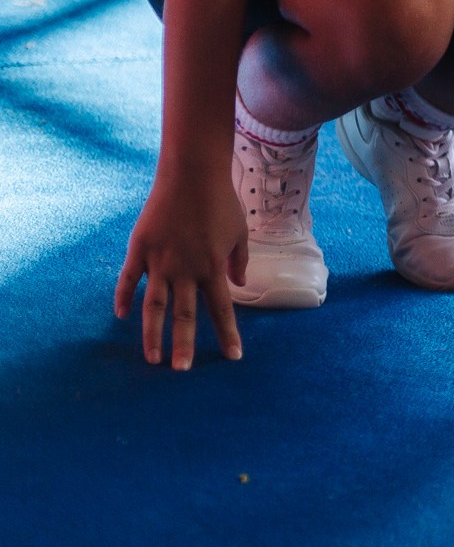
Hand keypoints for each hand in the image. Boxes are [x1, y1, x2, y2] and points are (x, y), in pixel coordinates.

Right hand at [114, 167, 246, 368]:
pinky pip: (128, 279)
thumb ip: (239, 261)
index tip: (233, 358)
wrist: (191, 175)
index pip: (222, 310)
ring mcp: (160, 261)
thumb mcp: (239, 232)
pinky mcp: (139, 250)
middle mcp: (186, 270)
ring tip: (152, 359)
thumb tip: (240, 284)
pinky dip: (123, 298)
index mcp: (213, 268)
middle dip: (184, 345)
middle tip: (181, 371)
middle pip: (185, 315)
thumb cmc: (220, 202)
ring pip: (154, 306)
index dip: (228, 335)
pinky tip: (121, 316)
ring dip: (152, 334)